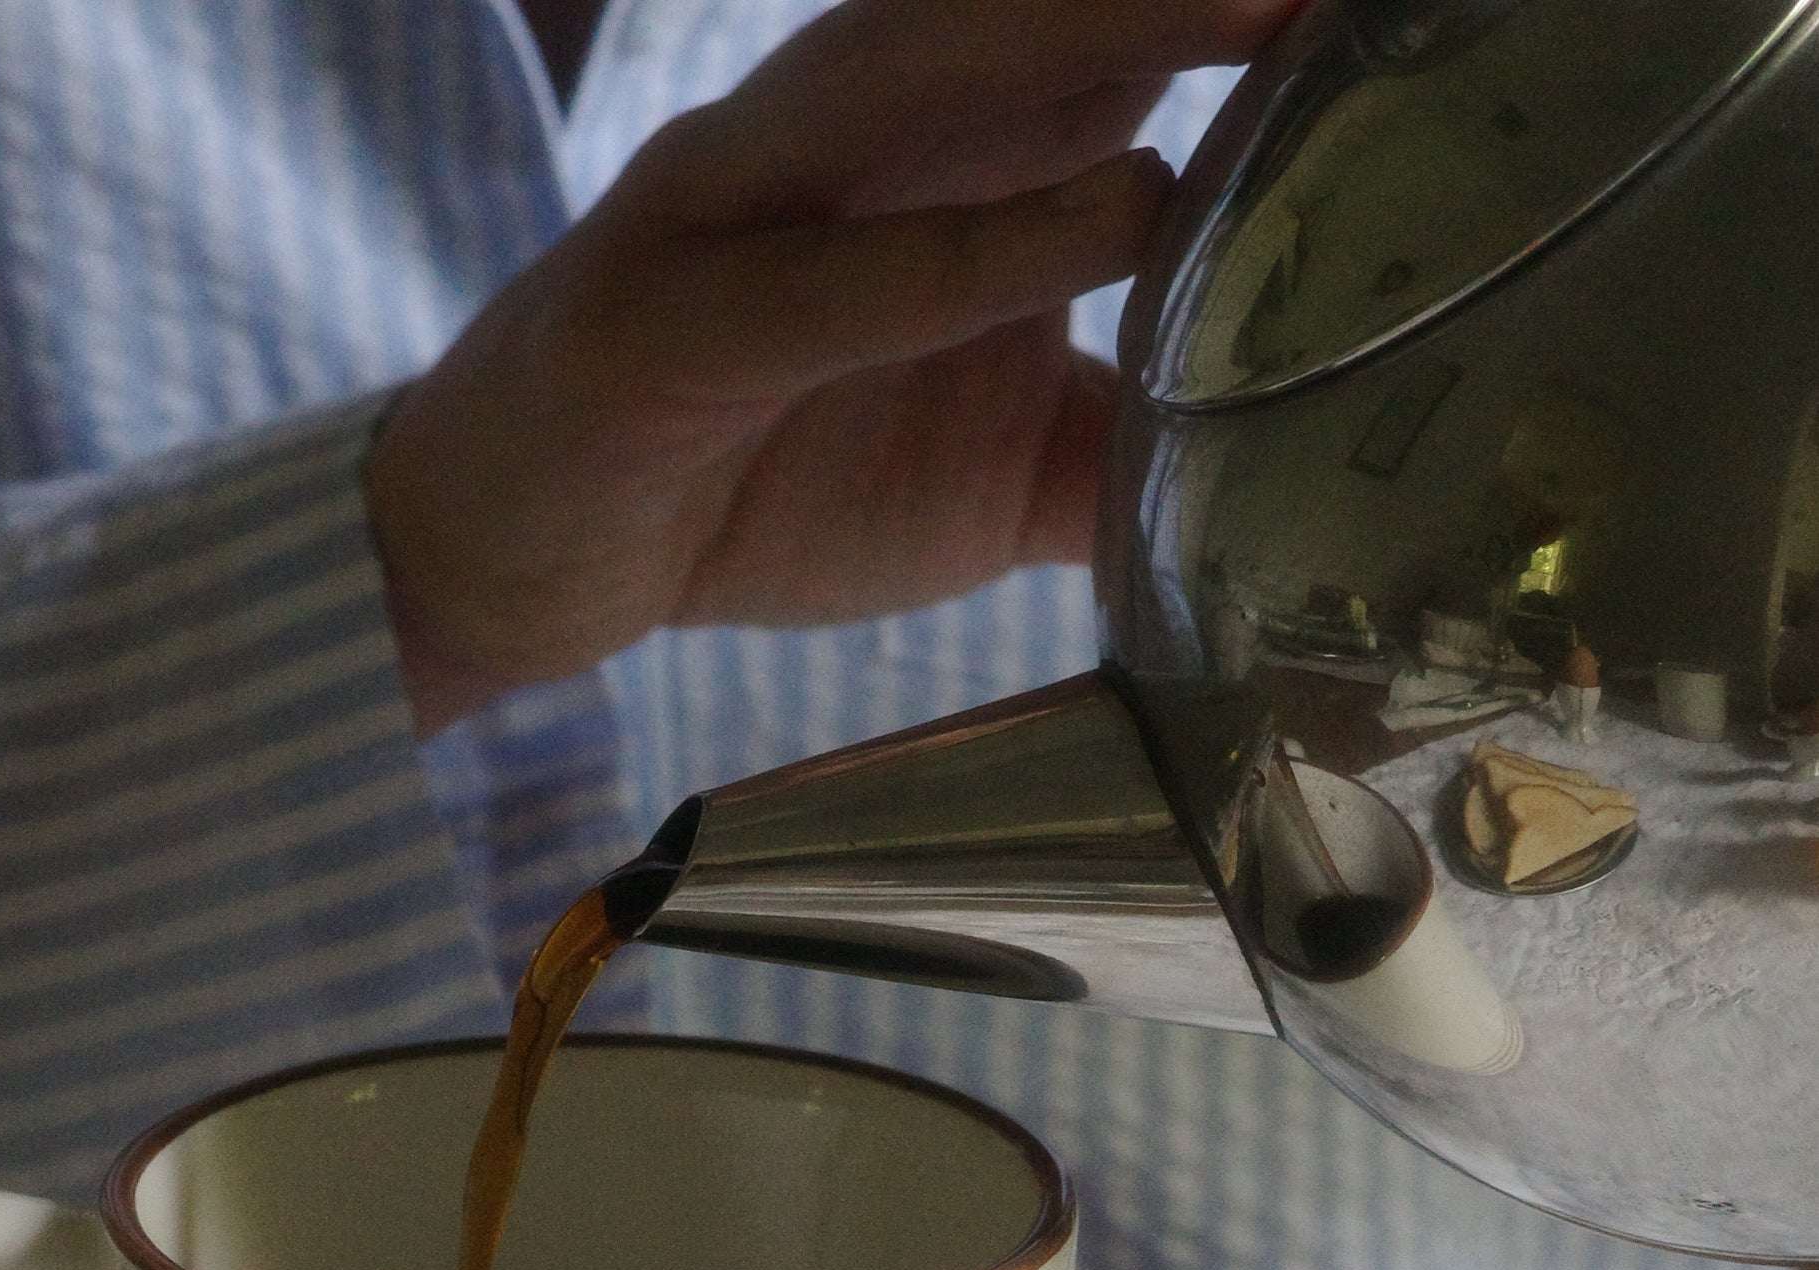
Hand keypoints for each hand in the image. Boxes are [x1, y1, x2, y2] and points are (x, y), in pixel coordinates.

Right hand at [365, 0, 1296, 734]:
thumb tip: (1287, 489)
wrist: (513, 556)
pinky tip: (1111, 214)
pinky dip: (971, 249)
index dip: (1253, 7)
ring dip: (1110, 28)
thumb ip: (1122, 453)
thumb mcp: (983, 483)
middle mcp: (849, 136)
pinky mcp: (669, 324)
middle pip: (1048, 9)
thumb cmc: (750, 481)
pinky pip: (834, 280)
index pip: (1124, 31)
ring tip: (1275, 3)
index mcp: (939, 150)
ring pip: (934, 78)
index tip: (1415, 2)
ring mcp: (747, 209)